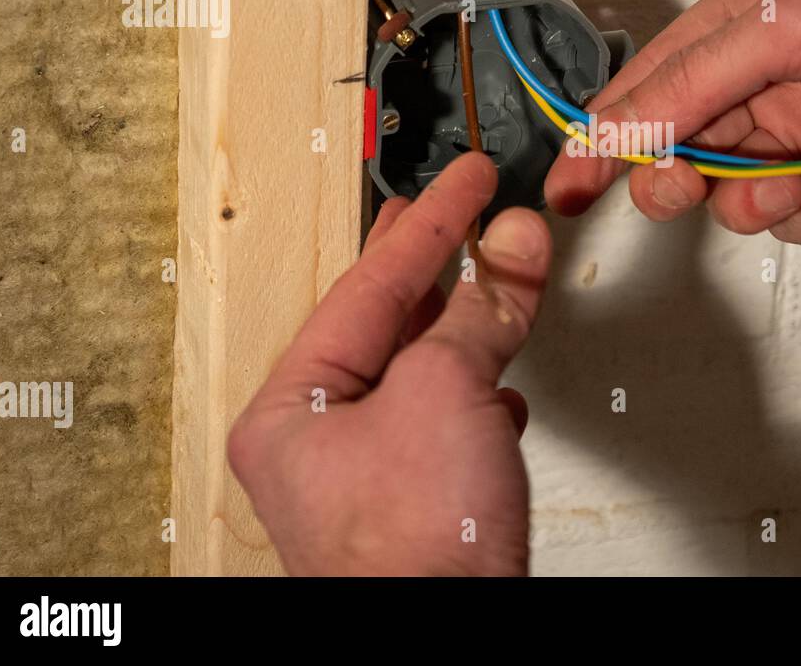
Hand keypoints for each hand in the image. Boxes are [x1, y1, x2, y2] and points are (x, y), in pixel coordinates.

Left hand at [228, 153, 550, 575]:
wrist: (447, 637)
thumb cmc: (412, 548)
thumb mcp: (443, 390)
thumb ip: (479, 307)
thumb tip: (509, 246)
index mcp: (291, 407)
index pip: (368, 285)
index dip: (428, 223)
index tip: (464, 180)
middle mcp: (319, 441)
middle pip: (383, 323)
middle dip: (430, 263)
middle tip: (453, 205)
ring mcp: (369, 474)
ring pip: (420, 371)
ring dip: (467, 322)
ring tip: (491, 272)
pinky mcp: (417, 502)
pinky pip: (446, 420)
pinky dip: (478, 391)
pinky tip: (499, 384)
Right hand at [547, 0, 800, 243]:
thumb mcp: (798, 24)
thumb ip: (698, 80)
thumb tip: (621, 123)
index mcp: (754, 4)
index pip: (654, 74)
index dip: (607, 129)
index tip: (569, 181)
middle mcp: (778, 64)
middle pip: (686, 135)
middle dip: (676, 170)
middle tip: (682, 187)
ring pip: (735, 185)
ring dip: (752, 197)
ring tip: (794, 184)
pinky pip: (793, 213)